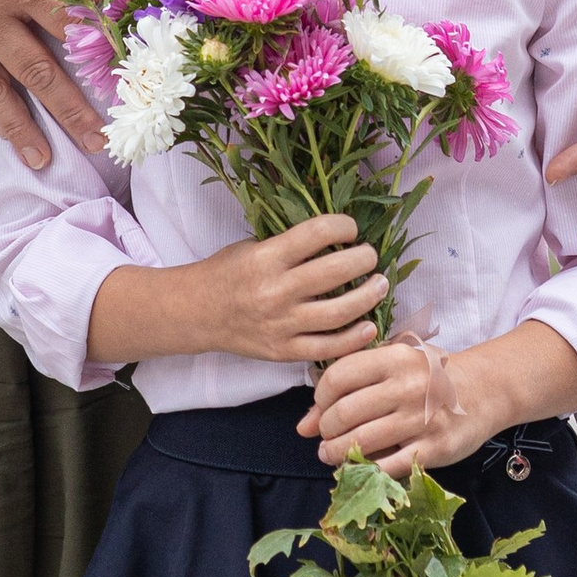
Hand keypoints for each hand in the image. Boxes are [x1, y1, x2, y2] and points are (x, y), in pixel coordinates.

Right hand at [85, 214, 384, 368]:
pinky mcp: (283, 351)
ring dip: (369, 296)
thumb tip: (338, 236)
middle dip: (364, 259)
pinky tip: (368, 325)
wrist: (196, 313)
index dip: (344, 226)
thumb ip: (290, 244)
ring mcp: (280, 324)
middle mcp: (275, 290)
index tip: (351, 229)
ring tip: (380, 285)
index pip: (318, 233)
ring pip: (340, 312)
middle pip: (336, 272)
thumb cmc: (227, 273)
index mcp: (266, 257)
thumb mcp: (252, 246)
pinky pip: (327, 347)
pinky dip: (354, 337)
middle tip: (371, 256)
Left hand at [301, 335, 503, 472]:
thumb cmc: (428, 376)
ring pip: (361, 442)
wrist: (484, 391)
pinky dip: (367, 471)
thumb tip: (303, 426)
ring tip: (332, 454)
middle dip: (326, 430)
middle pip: (344, 413)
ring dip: (336, 454)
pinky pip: (389, 467)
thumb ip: (348, 386)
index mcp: (395, 359)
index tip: (323, 408)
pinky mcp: (434, 449)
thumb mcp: (392, 366)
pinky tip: (360, 467)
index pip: (338, 377)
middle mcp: (408, 387)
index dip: (320, 398)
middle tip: (326, 437)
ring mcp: (422, 419)